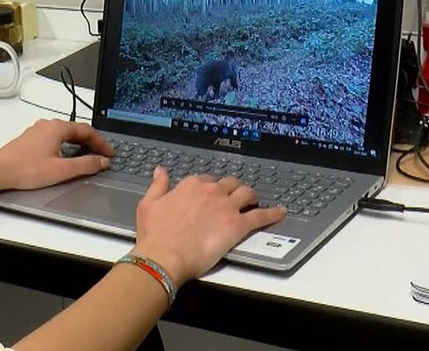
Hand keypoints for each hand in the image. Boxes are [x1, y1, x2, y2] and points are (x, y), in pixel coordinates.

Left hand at [0, 120, 113, 193]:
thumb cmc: (26, 169)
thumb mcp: (61, 170)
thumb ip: (85, 165)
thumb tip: (102, 162)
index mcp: (57, 127)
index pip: (87, 130)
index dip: (102, 143)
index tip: (110, 153)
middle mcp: (47, 125)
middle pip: (76, 130)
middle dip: (92, 143)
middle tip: (102, 156)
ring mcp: (37, 131)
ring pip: (65, 134)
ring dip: (78, 144)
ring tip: (88, 157)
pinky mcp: (30, 139)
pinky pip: (54, 139)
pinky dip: (66, 146)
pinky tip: (66, 158)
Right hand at [132, 167, 285, 285]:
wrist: (164, 256)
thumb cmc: (155, 235)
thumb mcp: (148, 204)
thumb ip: (158, 185)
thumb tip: (160, 171)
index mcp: (190, 185)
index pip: (206, 180)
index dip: (210, 188)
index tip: (210, 195)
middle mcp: (210, 191)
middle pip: (229, 183)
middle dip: (232, 189)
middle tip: (234, 198)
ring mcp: (226, 207)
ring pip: (246, 193)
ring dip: (251, 196)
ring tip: (254, 202)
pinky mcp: (237, 225)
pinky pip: (260, 216)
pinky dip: (272, 213)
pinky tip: (280, 212)